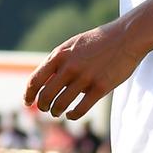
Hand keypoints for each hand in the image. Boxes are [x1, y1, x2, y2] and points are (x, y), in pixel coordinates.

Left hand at [24, 22, 145, 120]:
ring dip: (56, 111)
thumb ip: (58, 61)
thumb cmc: (97, 42)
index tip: (27, 103)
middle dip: (42, 106)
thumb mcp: (72, 46)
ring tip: (57, 112)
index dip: (28, 94)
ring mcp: (85, 78)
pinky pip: (80, 109)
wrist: (125, 38)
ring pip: (61, 104)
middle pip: (46, 96)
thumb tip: (44, 81)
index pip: (35, 80)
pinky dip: (72, 115)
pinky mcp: (100, 88)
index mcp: (59, 55)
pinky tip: (70, 115)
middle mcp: (69, 67)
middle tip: (45, 109)